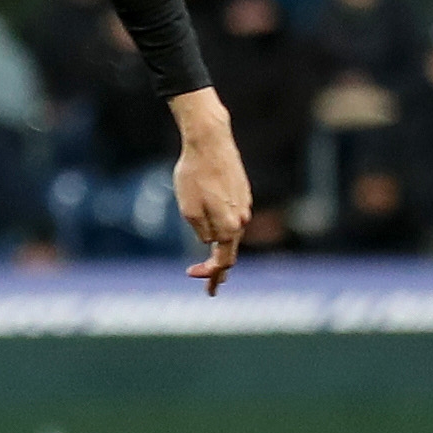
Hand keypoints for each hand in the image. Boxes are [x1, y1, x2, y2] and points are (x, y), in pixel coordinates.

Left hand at [168, 86, 248, 293]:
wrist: (210, 143)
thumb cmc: (194, 175)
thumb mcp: (188, 209)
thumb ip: (201, 231)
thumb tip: (209, 242)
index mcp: (229, 226)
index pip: (222, 261)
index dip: (210, 274)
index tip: (192, 277)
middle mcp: (241, 218)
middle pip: (231, 252)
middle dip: (219, 271)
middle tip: (212, 289)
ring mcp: (244, 206)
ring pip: (232, 235)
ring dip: (221, 250)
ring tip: (212, 266)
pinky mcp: (242, 194)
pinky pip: (233, 219)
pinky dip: (225, 231)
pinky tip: (218, 234)